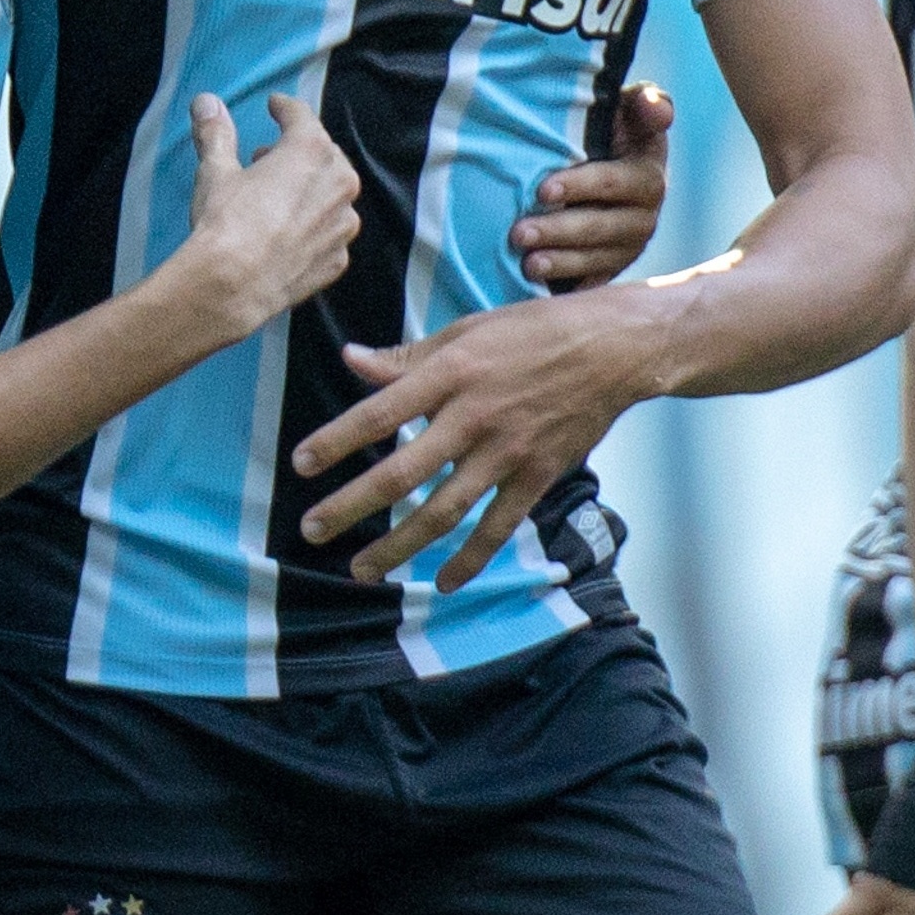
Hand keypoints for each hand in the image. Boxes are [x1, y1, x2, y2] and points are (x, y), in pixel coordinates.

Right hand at [171, 92, 356, 340]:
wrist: (233, 286)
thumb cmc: (225, 221)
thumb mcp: (216, 171)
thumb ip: (216, 133)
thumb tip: (207, 102)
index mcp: (311, 151)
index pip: (301, 117)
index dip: (284, 108)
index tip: (275, 106)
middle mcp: (338, 184)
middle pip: (324, 155)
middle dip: (297, 153)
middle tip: (267, 159)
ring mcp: (343, 226)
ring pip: (332, 196)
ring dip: (310, 191)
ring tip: (278, 200)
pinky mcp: (338, 260)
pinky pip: (328, 234)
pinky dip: (312, 229)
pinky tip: (288, 236)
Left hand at [290, 288, 662, 587]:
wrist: (613, 348)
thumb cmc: (534, 331)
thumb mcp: (467, 330)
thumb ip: (407, 356)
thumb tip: (351, 359)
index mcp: (450, 373)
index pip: (379, 413)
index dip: (337, 441)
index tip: (300, 464)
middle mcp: (473, 417)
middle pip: (401, 472)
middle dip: (351, 506)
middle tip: (312, 530)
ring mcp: (506, 452)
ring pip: (443, 510)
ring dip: (398, 545)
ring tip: (361, 570)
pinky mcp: (536, 476)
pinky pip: (498, 527)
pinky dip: (471, 559)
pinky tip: (443, 584)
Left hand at [510, 81, 671, 288]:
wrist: (606, 163)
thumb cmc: (612, 130)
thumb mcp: (630, 108)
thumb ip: (647, 103)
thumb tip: (656, 108)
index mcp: (648, 176)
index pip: (617, 182)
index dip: (581, 186)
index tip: (542, 188)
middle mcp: (644, 216)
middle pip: (601, 227)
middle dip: (559, 230)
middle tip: (519, 232)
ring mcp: (627, 246)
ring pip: (595, 258)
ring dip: (559, 262)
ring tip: (527, 263)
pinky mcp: (611, 268)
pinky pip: (591, 281)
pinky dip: (566, 285)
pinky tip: (539, 286)